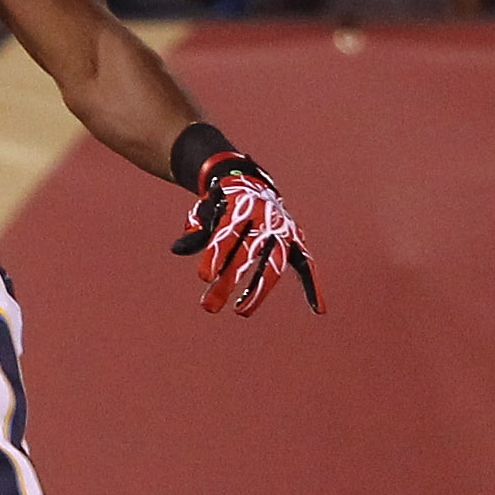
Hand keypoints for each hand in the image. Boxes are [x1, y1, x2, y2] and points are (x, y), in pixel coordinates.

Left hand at [169, 150, 321, 316]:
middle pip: (247, 254)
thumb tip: (176, 249)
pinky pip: (306, 265)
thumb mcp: (204, 209)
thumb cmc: (222, 203)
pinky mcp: (296, 241)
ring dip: (259, 291)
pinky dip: (313, 285)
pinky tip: (318, 309)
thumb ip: (195, 230)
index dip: (215, 254)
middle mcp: (266, 217)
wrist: (249, 183)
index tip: (203, 278)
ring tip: (240, 311)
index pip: (228, 233)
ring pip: (274, 264)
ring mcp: (283, 230)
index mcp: (241, 206)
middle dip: (227, 282)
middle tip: (208, 307)